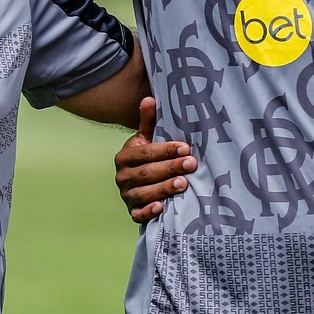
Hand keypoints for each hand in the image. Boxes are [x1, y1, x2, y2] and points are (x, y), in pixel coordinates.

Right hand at [114, 97, 194, 222]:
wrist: (140, 182)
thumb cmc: (149, 157)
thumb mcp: (147, 139)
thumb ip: (148, 121)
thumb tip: (149, 99)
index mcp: (124, 156)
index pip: (145, 153)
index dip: (165, 150)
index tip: (185, 148)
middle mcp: (122, 176)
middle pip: (146, 173)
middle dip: (170, 168)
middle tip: (191, 164)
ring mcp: (127, 195)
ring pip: (143, 193)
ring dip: (163, 189)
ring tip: (183, 184)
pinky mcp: (133, 211)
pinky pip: (138, 214)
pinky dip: (149, 211)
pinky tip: (162, 207)